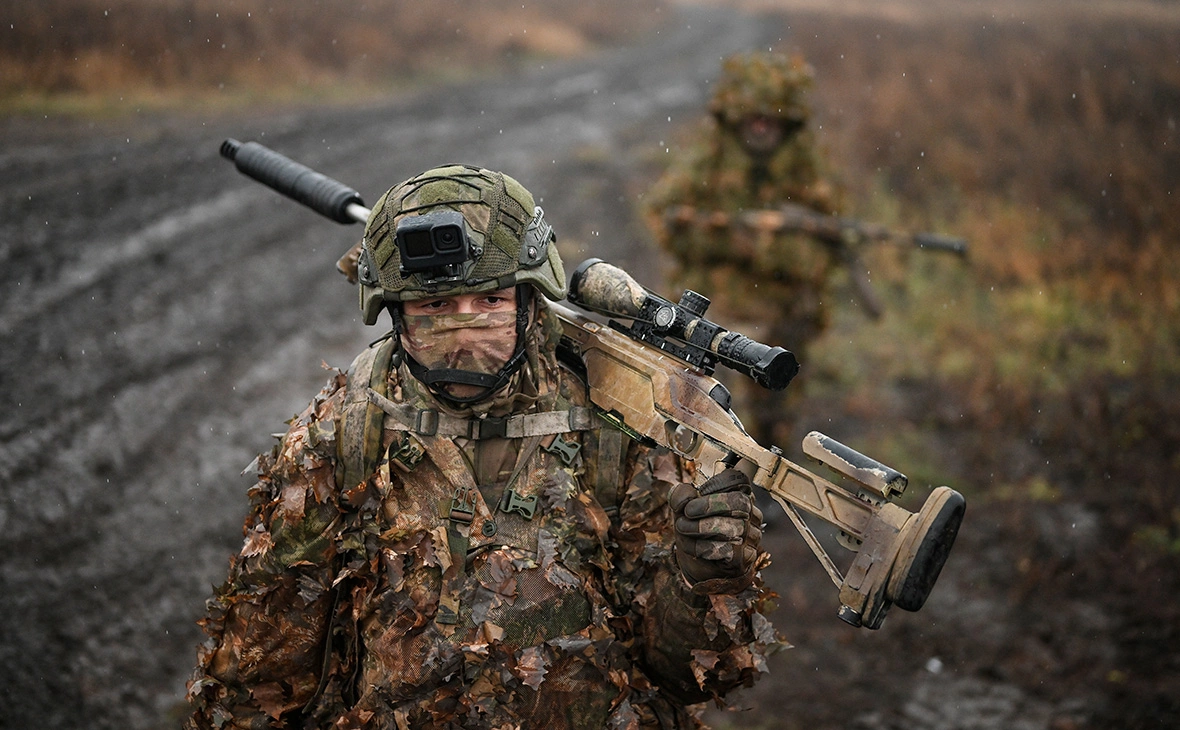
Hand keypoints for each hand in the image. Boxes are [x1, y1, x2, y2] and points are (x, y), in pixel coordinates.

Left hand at [669, 468, 762, 593]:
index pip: (740, 480)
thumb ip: (681, 496)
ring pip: (734, 526)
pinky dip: (705, 547)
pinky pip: (729, 549)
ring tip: (683, 529)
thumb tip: (686, 495)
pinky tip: (693, 548)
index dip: (718, 483)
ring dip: (702, 527)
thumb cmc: (695, 532)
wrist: (698, 565)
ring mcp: (751, 536)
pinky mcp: (745, 557)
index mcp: (738, 495)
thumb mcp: (682, 510)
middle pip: (740, 502)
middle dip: (710, 505)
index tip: (698, 491)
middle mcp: (750, 514)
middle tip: (688, 511)